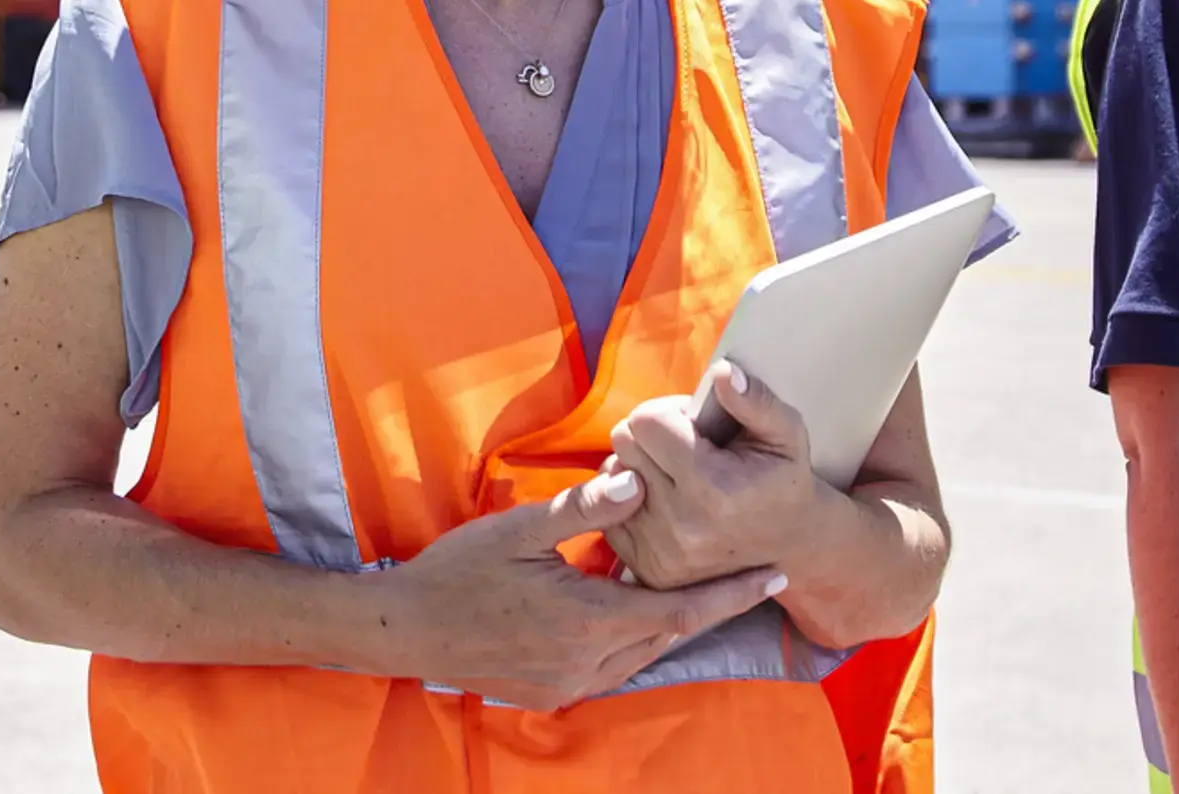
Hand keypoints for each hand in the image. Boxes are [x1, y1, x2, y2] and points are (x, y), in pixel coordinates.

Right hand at [371, 475, 784, 711]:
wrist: (403, 631)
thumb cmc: (457, 571)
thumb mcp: (518, 530)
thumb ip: (582, 508)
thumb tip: (638, 482)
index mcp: (590, 620)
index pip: (681, 609)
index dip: (731, 592)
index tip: (775, 575)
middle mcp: (589, 663)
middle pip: (670, 635)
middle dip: (713, 607)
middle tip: (752, 577)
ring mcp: (570, 685)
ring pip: (642, 655)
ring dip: (671, 625)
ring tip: (701, 593)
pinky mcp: (550, 695)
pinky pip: (610, 670)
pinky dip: (632, 642)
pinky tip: (631, 617)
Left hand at [598, 363, 837, 592]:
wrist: (787, 546)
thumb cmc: (782, 479)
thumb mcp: (786, 434)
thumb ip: (755, 401)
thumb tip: (723, 372)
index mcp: (713, 488)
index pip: (644, 421)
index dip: (668, 413)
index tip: (694, 426)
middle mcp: (681, 526)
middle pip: (624, 443)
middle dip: (651, 436)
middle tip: (686, 448)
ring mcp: (660, 553)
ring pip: (610, 476)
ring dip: (637, 467)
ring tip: (676, 476)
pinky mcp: (646, 569)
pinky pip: (607, 511)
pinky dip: (629, 500)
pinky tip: (664, 503)